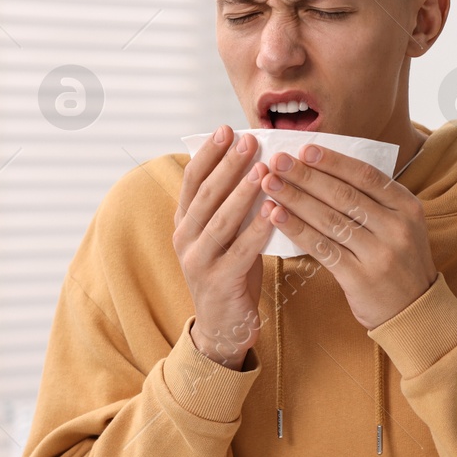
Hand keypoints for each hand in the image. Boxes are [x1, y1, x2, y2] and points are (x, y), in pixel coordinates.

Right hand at [173, 125, 274, 368]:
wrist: (223, 326)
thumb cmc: (231, 272)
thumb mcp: (225, 234)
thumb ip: (230, 204)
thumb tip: (254, 162)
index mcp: (184, 222)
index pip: (191, 180)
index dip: (208, 153)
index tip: (226, 129)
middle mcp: (184, 238)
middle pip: (205, 194)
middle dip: (228, 164)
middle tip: (248, 139)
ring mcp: (198, 261)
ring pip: (220, 219)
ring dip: (242, 192)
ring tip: (262, 169)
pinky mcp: (219, 281)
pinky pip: (240, 250)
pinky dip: (257, 228)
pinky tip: (272, 209)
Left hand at [259, 144, 435, 329]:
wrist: (414, 310)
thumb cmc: (398, 261)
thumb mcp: (399, 225)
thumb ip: (373, 201)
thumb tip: (325, 169)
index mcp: (407, 206)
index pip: (366, 175)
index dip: (333, 161)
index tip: (304, 149)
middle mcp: (396, 227)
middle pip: (344, 195)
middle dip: (306, 175)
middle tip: (277, 161)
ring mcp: (379, 253)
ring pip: (330, 219)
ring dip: (295, 199)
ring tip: (270, 184)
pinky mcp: (360, 277)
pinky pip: (322, 248)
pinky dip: (297, 229)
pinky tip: (276, 216)